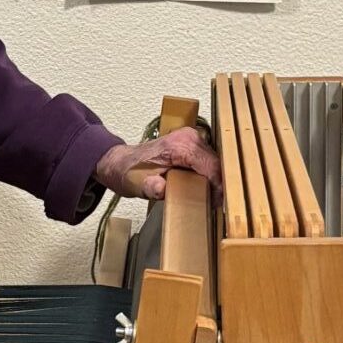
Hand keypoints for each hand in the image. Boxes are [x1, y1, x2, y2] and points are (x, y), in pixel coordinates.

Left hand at [95, 126, 222, 199]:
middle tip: (213, 205)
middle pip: (218, 164)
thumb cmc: (130, 172)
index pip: (212, 166)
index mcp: (179, 146)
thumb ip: (150, 187)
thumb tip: (161, 189)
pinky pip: (210, 160)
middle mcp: (190, 137)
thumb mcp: (137, 185)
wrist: (122, 162)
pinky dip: (211, 175)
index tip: (215, 204)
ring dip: (217, 180)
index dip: (218, 187)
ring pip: (217, 162)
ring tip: (210, 199)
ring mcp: (193, 138)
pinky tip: (205, 188)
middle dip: (220, 185)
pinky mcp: (193, 143)